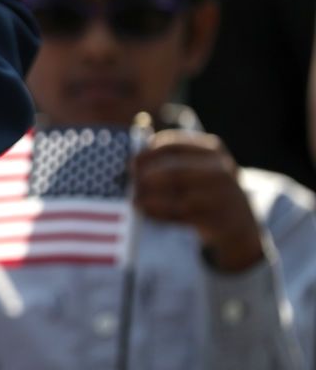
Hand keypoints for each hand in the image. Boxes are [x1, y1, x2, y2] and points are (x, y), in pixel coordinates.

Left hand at [133, 130, 262, 272]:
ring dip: (151, 198)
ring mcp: (223, 196)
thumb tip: (131, 161)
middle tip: (130, 182)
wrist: (239, 224)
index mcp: (211, 150)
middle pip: (174, 171)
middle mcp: (221, 170)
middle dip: (147, 177)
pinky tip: (147, 213)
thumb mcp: (196, 169)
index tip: (131, 162)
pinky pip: (183, 216)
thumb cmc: (206, 191)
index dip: (148, 153)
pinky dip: (160, 214)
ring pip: (178, 196)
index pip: (173, 145)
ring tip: (134, 200)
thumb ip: (169, 161)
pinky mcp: (220, 220)